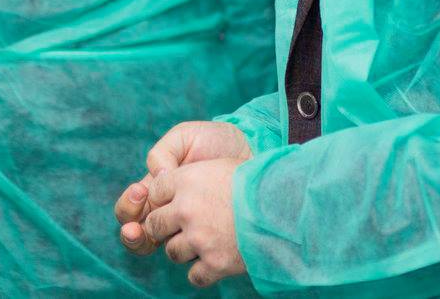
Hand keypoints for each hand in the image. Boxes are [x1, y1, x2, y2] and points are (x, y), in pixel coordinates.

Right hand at [116, 121, 251, 255]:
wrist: (253, 151)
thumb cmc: (218, 141)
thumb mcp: (186, 137)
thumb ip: (163, 153)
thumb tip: (156, 179)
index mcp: (159, 190)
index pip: (130, 209)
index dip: (130, 205)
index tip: (140, 192)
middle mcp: (169, 212)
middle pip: (137, 234)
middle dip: (132, 231)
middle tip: (139, 225)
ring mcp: (187, 227)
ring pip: (156, 247)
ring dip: (146, 242)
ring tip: (153, 233)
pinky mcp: (209, 238)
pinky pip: (188, 254)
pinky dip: (179, 251)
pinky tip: (185, 239)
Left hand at [139, 158, 245, 287]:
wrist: (285, 205)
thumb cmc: (258, 180)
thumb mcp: (222, 165)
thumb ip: (195, 175)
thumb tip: (174, 182)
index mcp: (187, 180)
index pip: (155, 191)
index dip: (163, 198)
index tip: (173, 202)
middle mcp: (186, 209)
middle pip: (154, 224)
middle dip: (165, 226)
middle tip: (184, 226)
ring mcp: (199, 239)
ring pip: (172, 251)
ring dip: (185, 249)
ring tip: (206, 241)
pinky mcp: (214, 263)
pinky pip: (193, 275)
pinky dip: (203, 270)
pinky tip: (215, 259)